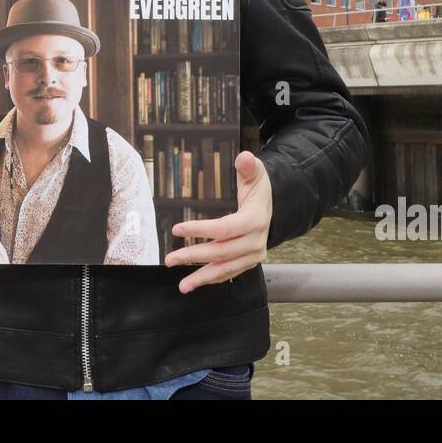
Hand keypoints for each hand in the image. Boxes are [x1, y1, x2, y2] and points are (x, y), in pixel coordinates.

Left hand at [163, 151, 271, 292]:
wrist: (271, 205)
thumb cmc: (257, 186)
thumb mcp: (255, 172)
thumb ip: (248, 166)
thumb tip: (245, 157)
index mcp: (255, 219)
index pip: (225, 228)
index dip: (200, 229)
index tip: (177, 229)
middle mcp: (256, 241)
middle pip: (222, 252)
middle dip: (194, 256)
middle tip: (170, 259)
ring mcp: (254, 254)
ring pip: (226, 268)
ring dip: (203, 277)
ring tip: (182, 285)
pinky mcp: (249, 262)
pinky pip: (229, 273)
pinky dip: (213, 279)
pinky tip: (196, 282)